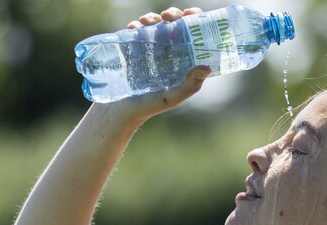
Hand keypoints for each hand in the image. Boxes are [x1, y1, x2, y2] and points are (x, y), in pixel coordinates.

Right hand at [101, 7, 209, 123]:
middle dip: (173, 14)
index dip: (194, 20)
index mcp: (182, 60)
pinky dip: (135, 25)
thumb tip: (206, 67)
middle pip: (174, 24)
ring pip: (155, 24)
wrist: (120, 110)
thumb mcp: (173, 97)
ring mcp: (149, 48)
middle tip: (168, 16)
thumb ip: (190, 85)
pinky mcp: (132, 48)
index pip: (192, 35)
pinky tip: (133, 27)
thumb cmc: (149, 106)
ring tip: (146, 21)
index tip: (191, 14)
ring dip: (152, 17)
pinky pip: (135, 31)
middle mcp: (168, 51)